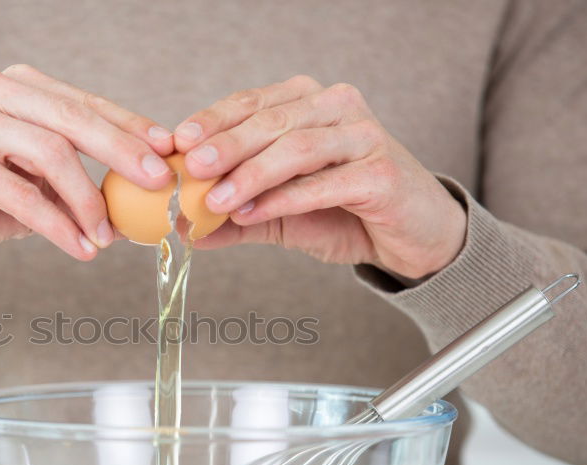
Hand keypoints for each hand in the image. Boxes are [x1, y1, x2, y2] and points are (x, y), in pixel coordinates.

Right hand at [0, 64, 173, 259]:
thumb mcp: (16, 181)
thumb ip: (60, 180)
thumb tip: (125, 198)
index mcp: (12, 88)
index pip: (84, 103)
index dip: (130, 126)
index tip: (167, 153)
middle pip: (75, 119)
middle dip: (125, 152)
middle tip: (159, 185)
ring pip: (52, 153)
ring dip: (89, 201)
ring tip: (108, 236)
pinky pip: (21, 193)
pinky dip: (57, 225)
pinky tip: (80, 249)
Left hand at [174, 76, 466, 279]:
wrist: (410, 238)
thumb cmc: (345, 213)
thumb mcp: (280, 215)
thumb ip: (234, 216)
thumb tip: (183, 228)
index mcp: (308, 103)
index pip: (251, 103)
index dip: (212, 120)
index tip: (177, 142)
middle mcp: (337, 108)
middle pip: (271, 122)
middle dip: (225, 146)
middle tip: (188, 169)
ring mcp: (364, 136)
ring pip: (297, 147)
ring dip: (250, 175)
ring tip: (213, 201)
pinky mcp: (382, 173)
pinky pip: (325, 182)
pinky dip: (284, 198)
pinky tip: (251, 213)